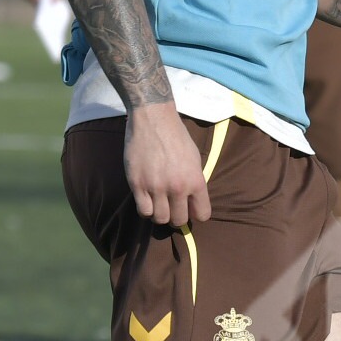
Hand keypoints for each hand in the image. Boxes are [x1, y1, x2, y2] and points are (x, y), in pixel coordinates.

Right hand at [123, 101, 209, 226]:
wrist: (153, 119)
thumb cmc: (176, 136)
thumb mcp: (195, 159)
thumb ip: (194, 181)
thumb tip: (192, 201)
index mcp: (196, 181)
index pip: (202, 214)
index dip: (196, 214)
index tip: (190, 209)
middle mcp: (177, 187)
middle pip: (179, 220)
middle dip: (176, 217)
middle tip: (172, 208)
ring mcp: (156, 187)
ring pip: (160, 219)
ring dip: (160, 215)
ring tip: (158, 204)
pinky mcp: (137, 185)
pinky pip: (143, 211)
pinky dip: (145, 209)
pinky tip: (147, 200)